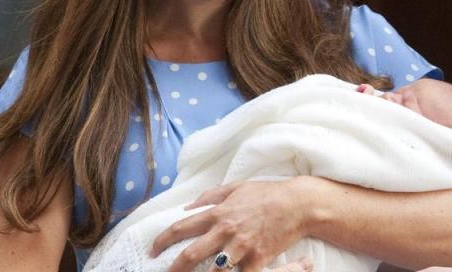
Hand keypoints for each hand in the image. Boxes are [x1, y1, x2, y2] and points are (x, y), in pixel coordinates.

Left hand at [151, 179, 310, 271]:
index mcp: (219, 212)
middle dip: (174, 267)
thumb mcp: (238, 187)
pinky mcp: (257, 259)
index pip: (182, 227)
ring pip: (212, 270)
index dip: (163, 239)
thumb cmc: (268, 194)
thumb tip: (187, 206)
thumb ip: (211, 195)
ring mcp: (242, 247)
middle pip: (191, 254)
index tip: (153, 249)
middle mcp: (227, 230)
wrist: (298, 204)